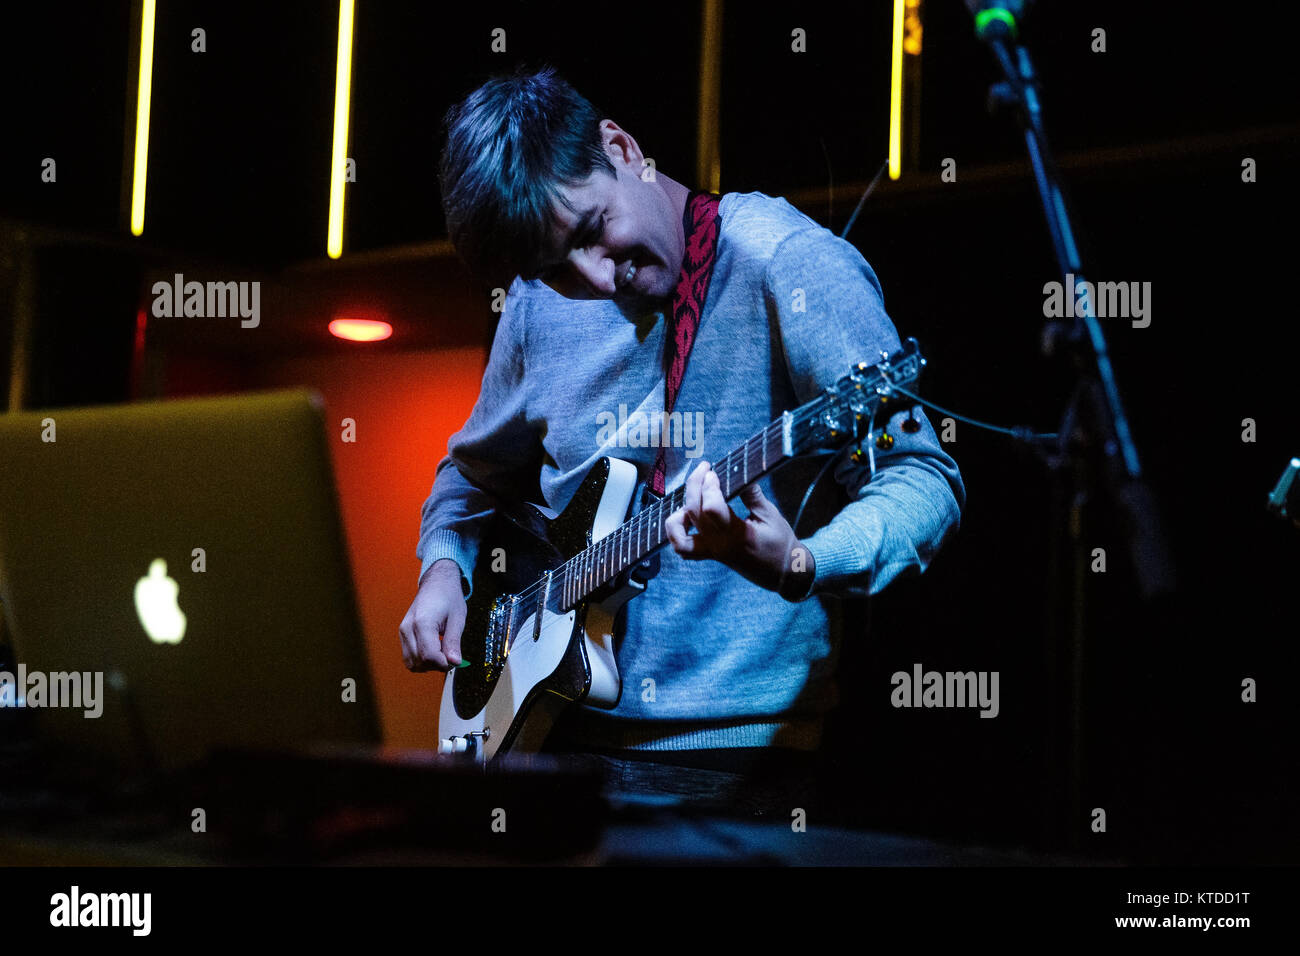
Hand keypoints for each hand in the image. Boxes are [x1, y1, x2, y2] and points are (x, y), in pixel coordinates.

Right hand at [399, 559, 466, 671]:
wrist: (437, 583)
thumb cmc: (448, 597)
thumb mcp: (457, 619)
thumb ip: (454, 642)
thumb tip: (455, 662)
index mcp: (422, 622)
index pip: (429, 656)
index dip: (443, 664)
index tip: (455, 661)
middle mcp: (408, 628)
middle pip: (419, 661)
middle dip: (437, 664)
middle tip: (451, 654)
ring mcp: (403, 631)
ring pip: (412, 663)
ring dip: (428, 664)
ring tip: (442, 650)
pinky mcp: (402, 634)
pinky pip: (409, 656)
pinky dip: (421, 660)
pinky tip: (434, 650)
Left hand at [664, 461, 815, 599]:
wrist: (782, 573)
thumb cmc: (780, 543)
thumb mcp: (770, 515)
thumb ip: (752, 494)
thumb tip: (737, 472)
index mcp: (737, 534)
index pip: (711, 508)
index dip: (708, 486)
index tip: (713, 471)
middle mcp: (719, 545)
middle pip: (693, 512)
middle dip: (694, 485)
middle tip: (704, 469)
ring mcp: (711, 552)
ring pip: (679, 537)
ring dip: (678, 514)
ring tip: (692, 497)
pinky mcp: (709, 555)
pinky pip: (683, 548)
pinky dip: (677, 532)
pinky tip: (686, 516)